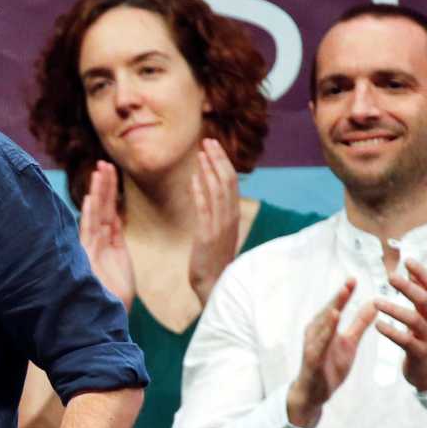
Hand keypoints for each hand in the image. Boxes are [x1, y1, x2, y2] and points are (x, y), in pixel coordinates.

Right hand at [79, 161, 133, 309]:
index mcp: (108, 244)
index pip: (109, 213)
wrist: (106, 320)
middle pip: (101, 208)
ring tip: (100, 171)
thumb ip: (116, 243)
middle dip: (103, 186)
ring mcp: (90, 249)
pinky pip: (88, 232)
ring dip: (98, 193)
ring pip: (95, 215)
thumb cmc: (114, 298)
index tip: (112, 175)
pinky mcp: (87, 257)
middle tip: (104, 163)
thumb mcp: (121, 265)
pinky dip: (89, 215)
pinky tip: (90, 199)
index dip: (111, 193)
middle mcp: (97, 243)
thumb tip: (115, 222)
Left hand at [187, 138, 240, 305]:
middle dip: (218, 159)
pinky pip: (205, 209)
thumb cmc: (214, 261)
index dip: (222, 162)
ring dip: (209, 169)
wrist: (215, 287)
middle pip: (228, 181)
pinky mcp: (208, 236)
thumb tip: (205, 188)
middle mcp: (230, 218)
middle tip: (207, 140)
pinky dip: (200, 192)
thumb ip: (214, 211)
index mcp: (233, 215)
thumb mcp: (217, 231)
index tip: (213, 147)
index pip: (231, 182)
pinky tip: (193, 178)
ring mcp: (221, 226)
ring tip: (201, 152)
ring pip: (218, 191)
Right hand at [287, 279, 376, 427]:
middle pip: (329, 310)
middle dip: (340, 295)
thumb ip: (359, 324)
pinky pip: (320, 341)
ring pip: (323, 323)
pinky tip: (334, 318)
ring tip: (343, 294)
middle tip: (351, 279)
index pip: (336, 306)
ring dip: (333, 307)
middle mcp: (315, 332)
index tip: (354, 278)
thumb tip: (373, 304)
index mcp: (324, 327)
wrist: (314, 393)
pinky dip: (326, 329)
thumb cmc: (329, 366)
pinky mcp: (312, 357)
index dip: (345, 293)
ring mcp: (312, 344)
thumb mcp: (349, 343)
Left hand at [373, 259, 426, 391]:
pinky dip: (391, 332)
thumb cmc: (426, 335)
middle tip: (390, 277)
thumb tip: (410, 270)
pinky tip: (378, 325)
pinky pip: (405, 340)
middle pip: (424, 300)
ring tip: (376, 302)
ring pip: (414, 320)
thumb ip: (421, 293)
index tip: (407, 261)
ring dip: (394, 309)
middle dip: (408, 287)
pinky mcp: (419, 352)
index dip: (422, 273)